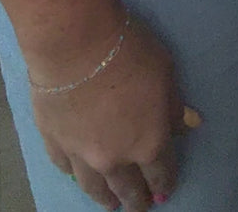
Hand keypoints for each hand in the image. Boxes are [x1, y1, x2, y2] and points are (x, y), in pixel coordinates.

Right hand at [29, 13, 200, 209]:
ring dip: (105, 198)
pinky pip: (65, 167)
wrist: (75, 43)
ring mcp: (81, 153)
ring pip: (94, 187)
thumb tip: (183, 128)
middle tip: (139, 206)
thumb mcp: (167, 72)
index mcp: (148, 142)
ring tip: (110, 204)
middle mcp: (115, 158)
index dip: (164, 183)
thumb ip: (174, 106)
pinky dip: (73, 174)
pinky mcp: (53, 141)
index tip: (163, 192)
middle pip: (128, 188)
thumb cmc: (129, 51)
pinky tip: (76, 174)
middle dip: (136, 199)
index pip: (160, 173)